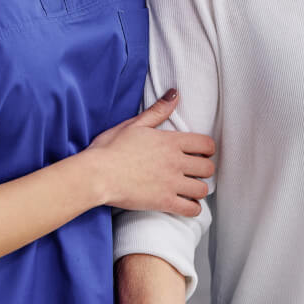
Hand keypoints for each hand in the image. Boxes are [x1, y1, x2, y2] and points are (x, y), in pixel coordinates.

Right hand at [85, 90, 215, 215]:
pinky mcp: (164, 201)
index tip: (200, 153)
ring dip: (198, 190)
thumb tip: (175, 93)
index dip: (207, 149)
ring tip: (189, 189)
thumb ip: (158, 111)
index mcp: (170, 141)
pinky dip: (192, 208)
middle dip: (204, 170)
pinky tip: (186, 205)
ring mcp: (171, 182)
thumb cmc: (109, 149)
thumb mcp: (134, 125)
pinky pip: (191, 209)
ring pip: (202, 189)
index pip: (206, 144)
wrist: (96, 174)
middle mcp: (175, 161)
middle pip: (208, 168)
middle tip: (194, 172)